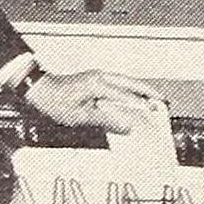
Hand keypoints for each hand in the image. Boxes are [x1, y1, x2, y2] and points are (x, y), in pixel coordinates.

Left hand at [23, 70, 164, 133]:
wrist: (39, 90)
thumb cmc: (55, 102)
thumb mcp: (79, 116)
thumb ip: (104, 120)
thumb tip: (126, 126)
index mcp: (98, 84)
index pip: (127, 97)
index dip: (143, 107)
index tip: (156, 115)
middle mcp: (101, 77)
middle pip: (132, 83)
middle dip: (149, 92)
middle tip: (164, 102)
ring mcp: (98, 77)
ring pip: (126, 82)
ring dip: (140, 91)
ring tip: (154, 101)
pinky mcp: (95, 81)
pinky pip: (118, 85)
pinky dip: (129, 92)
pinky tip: (134, 101)